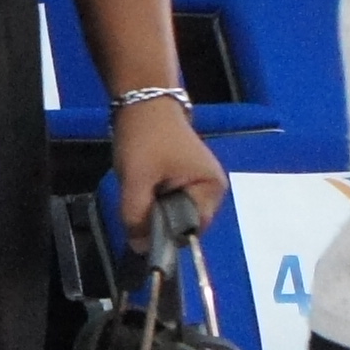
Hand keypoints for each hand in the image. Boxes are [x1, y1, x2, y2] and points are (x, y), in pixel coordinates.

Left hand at [110, 97, 226, 237]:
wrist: (142, 100)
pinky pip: (169, 202)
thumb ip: (137, 216)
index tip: (142, 225)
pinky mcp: (185, 180)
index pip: (191, 231)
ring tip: (140, 189)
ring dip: (153, 209)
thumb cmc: (145, 137)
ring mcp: (199, 185)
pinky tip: (143, 185)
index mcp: (212, 189)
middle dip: (158, 220)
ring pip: (172, 215)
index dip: (165, 234)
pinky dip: (154, 199)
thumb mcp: (137, 179)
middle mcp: (212, 190)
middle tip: (138, 200)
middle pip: (182, 225)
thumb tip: (140, 249)